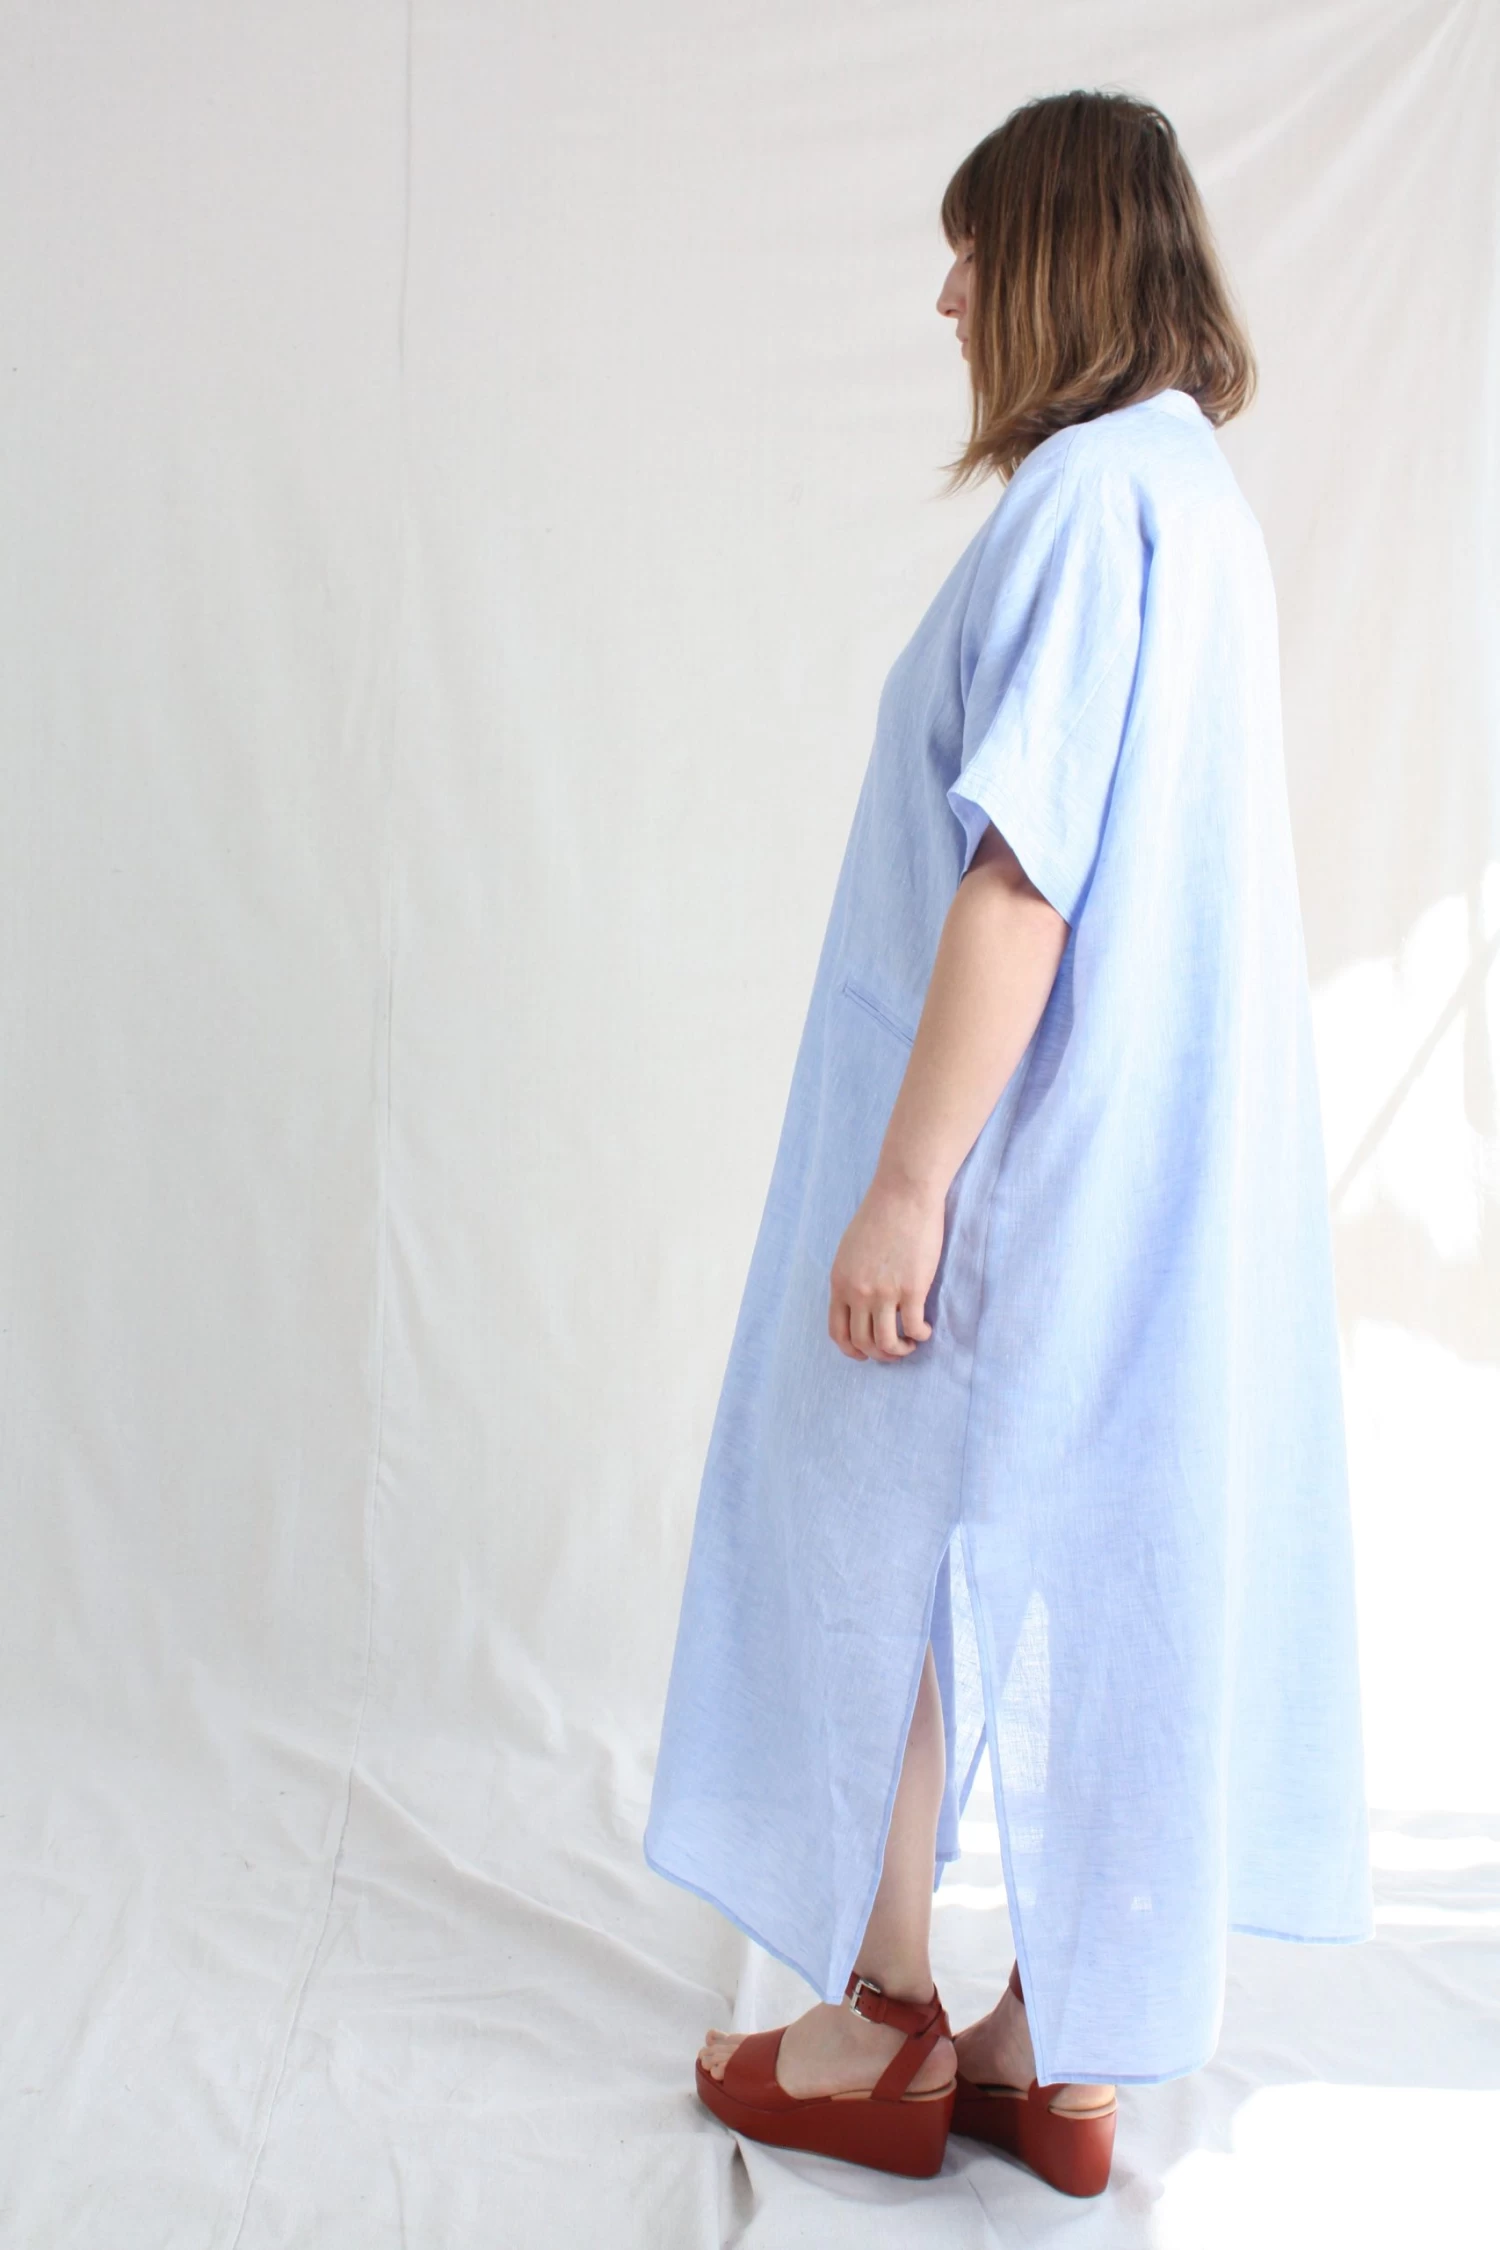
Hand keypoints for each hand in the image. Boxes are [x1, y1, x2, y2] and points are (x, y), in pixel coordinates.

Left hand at [828, 1178, 942, 1361]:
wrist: (903, 1195)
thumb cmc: (880, 1216)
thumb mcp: (850, 1250)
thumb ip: (850, 1278)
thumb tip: (858, 1303)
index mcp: (840, 1283)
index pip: (838, 1332)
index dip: (851, 1350)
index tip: (865, 1354)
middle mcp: (858, 1292)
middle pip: (863, 1342)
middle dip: (879, 1355)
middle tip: (894, 1351)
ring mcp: (885, 1292)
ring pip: (887, 1343)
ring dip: (900, 1351)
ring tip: (910, 1343)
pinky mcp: (912, 1288)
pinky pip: (914, 1328)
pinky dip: (920, 1335)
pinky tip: (925, 1329)